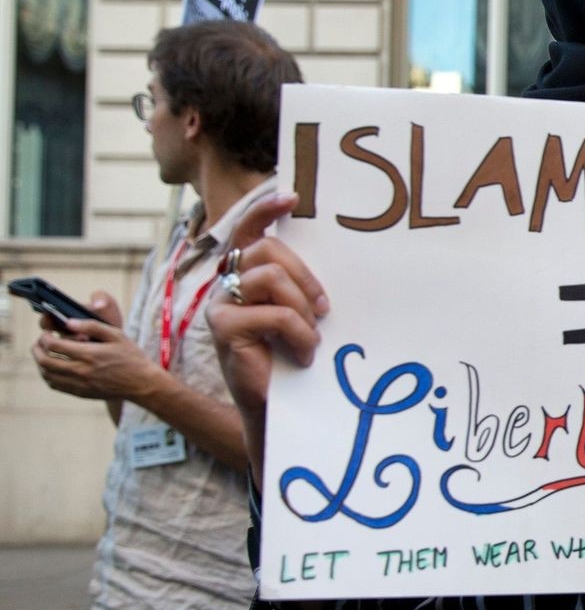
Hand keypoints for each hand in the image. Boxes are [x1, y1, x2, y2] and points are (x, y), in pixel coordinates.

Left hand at [32, 305, 156, 402]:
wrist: (142, 384)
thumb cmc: (132, 357)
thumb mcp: (117, 335)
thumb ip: (92, 326)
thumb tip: (69, 322)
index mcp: (89, 354)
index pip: (53, 345)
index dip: (45, 337)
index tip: (47, 333)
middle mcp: (81, 370)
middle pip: (45, 360)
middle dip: (37, 349)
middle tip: (39, 343)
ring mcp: (79, 384)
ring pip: (47, 374)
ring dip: (40, 363)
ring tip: (44, 355)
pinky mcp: (81, 393)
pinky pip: (55, 385)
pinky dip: (48, 376)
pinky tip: (53, 369)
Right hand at [204, 192, 328, 447]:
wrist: (280, 412)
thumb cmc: (295, 362)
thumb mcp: (304, 316)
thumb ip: (303, 289)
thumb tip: (337, 256)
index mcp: (247, 279)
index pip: (250, 232)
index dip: (264, 211)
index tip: (293, 198)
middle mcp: (228, 287)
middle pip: (268, 250)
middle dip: (304, 276)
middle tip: (324, 309)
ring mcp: (221, 307)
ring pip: (270, 277)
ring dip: (302, 309)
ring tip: (310, 338)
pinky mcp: (223, 328)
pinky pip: (273, 313)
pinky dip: (298, 333)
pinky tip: (302, 355)